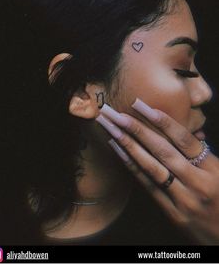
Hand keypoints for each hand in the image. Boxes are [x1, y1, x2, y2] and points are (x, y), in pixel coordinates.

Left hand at [96, 99, 218, 243]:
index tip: (140, 105)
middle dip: (138, 130)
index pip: (183, 139)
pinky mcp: (173, 214)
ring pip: (152, 167)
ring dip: (129, 146)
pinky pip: (149, 186)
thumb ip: (198, 153)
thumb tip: (172, 130)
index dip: (161, 120)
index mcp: (213, 168)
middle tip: (117, 114)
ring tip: (112, 130)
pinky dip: (133, 167)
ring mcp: (184, 200)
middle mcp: (198, 182)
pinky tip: (119, 152)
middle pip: (163, 150)